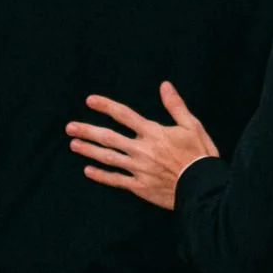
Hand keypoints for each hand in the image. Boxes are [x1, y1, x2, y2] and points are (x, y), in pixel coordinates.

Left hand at [67, 81, 218, 210]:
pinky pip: (115, 180)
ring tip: (73, 144)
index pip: (124, 115)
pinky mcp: (139, 186)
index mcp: (153, 133)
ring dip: (89, 151)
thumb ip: (176, 106)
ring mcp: (138, 169)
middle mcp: (141, 150)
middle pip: (109, 138)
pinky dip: (101, 175)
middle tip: (69, 127)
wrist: (202, 187)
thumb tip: (165, 85)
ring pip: (108, 158)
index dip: (106, 106)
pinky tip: (88, 170)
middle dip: (87, 130)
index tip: (90, 100)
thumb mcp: (192, 126)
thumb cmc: (199, 154)